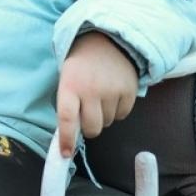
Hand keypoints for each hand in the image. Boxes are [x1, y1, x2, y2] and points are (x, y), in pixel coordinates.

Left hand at [56, 32, 139, 157]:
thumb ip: (68, 104)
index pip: (67, 118)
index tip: (65, 154)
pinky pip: (122, 115)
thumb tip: (70, 135)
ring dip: (103, 117)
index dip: (66, 139)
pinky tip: (113, 95)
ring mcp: (112, 90)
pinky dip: (117, 111)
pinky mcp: (129, 91)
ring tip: (100, 97)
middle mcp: (91, 89)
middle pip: (92, 128)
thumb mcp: (67, 79)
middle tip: (87, 115)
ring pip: (108, 123)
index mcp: (70, 85)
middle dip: (89, 128)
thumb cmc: (81, 65)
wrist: (107, 41)